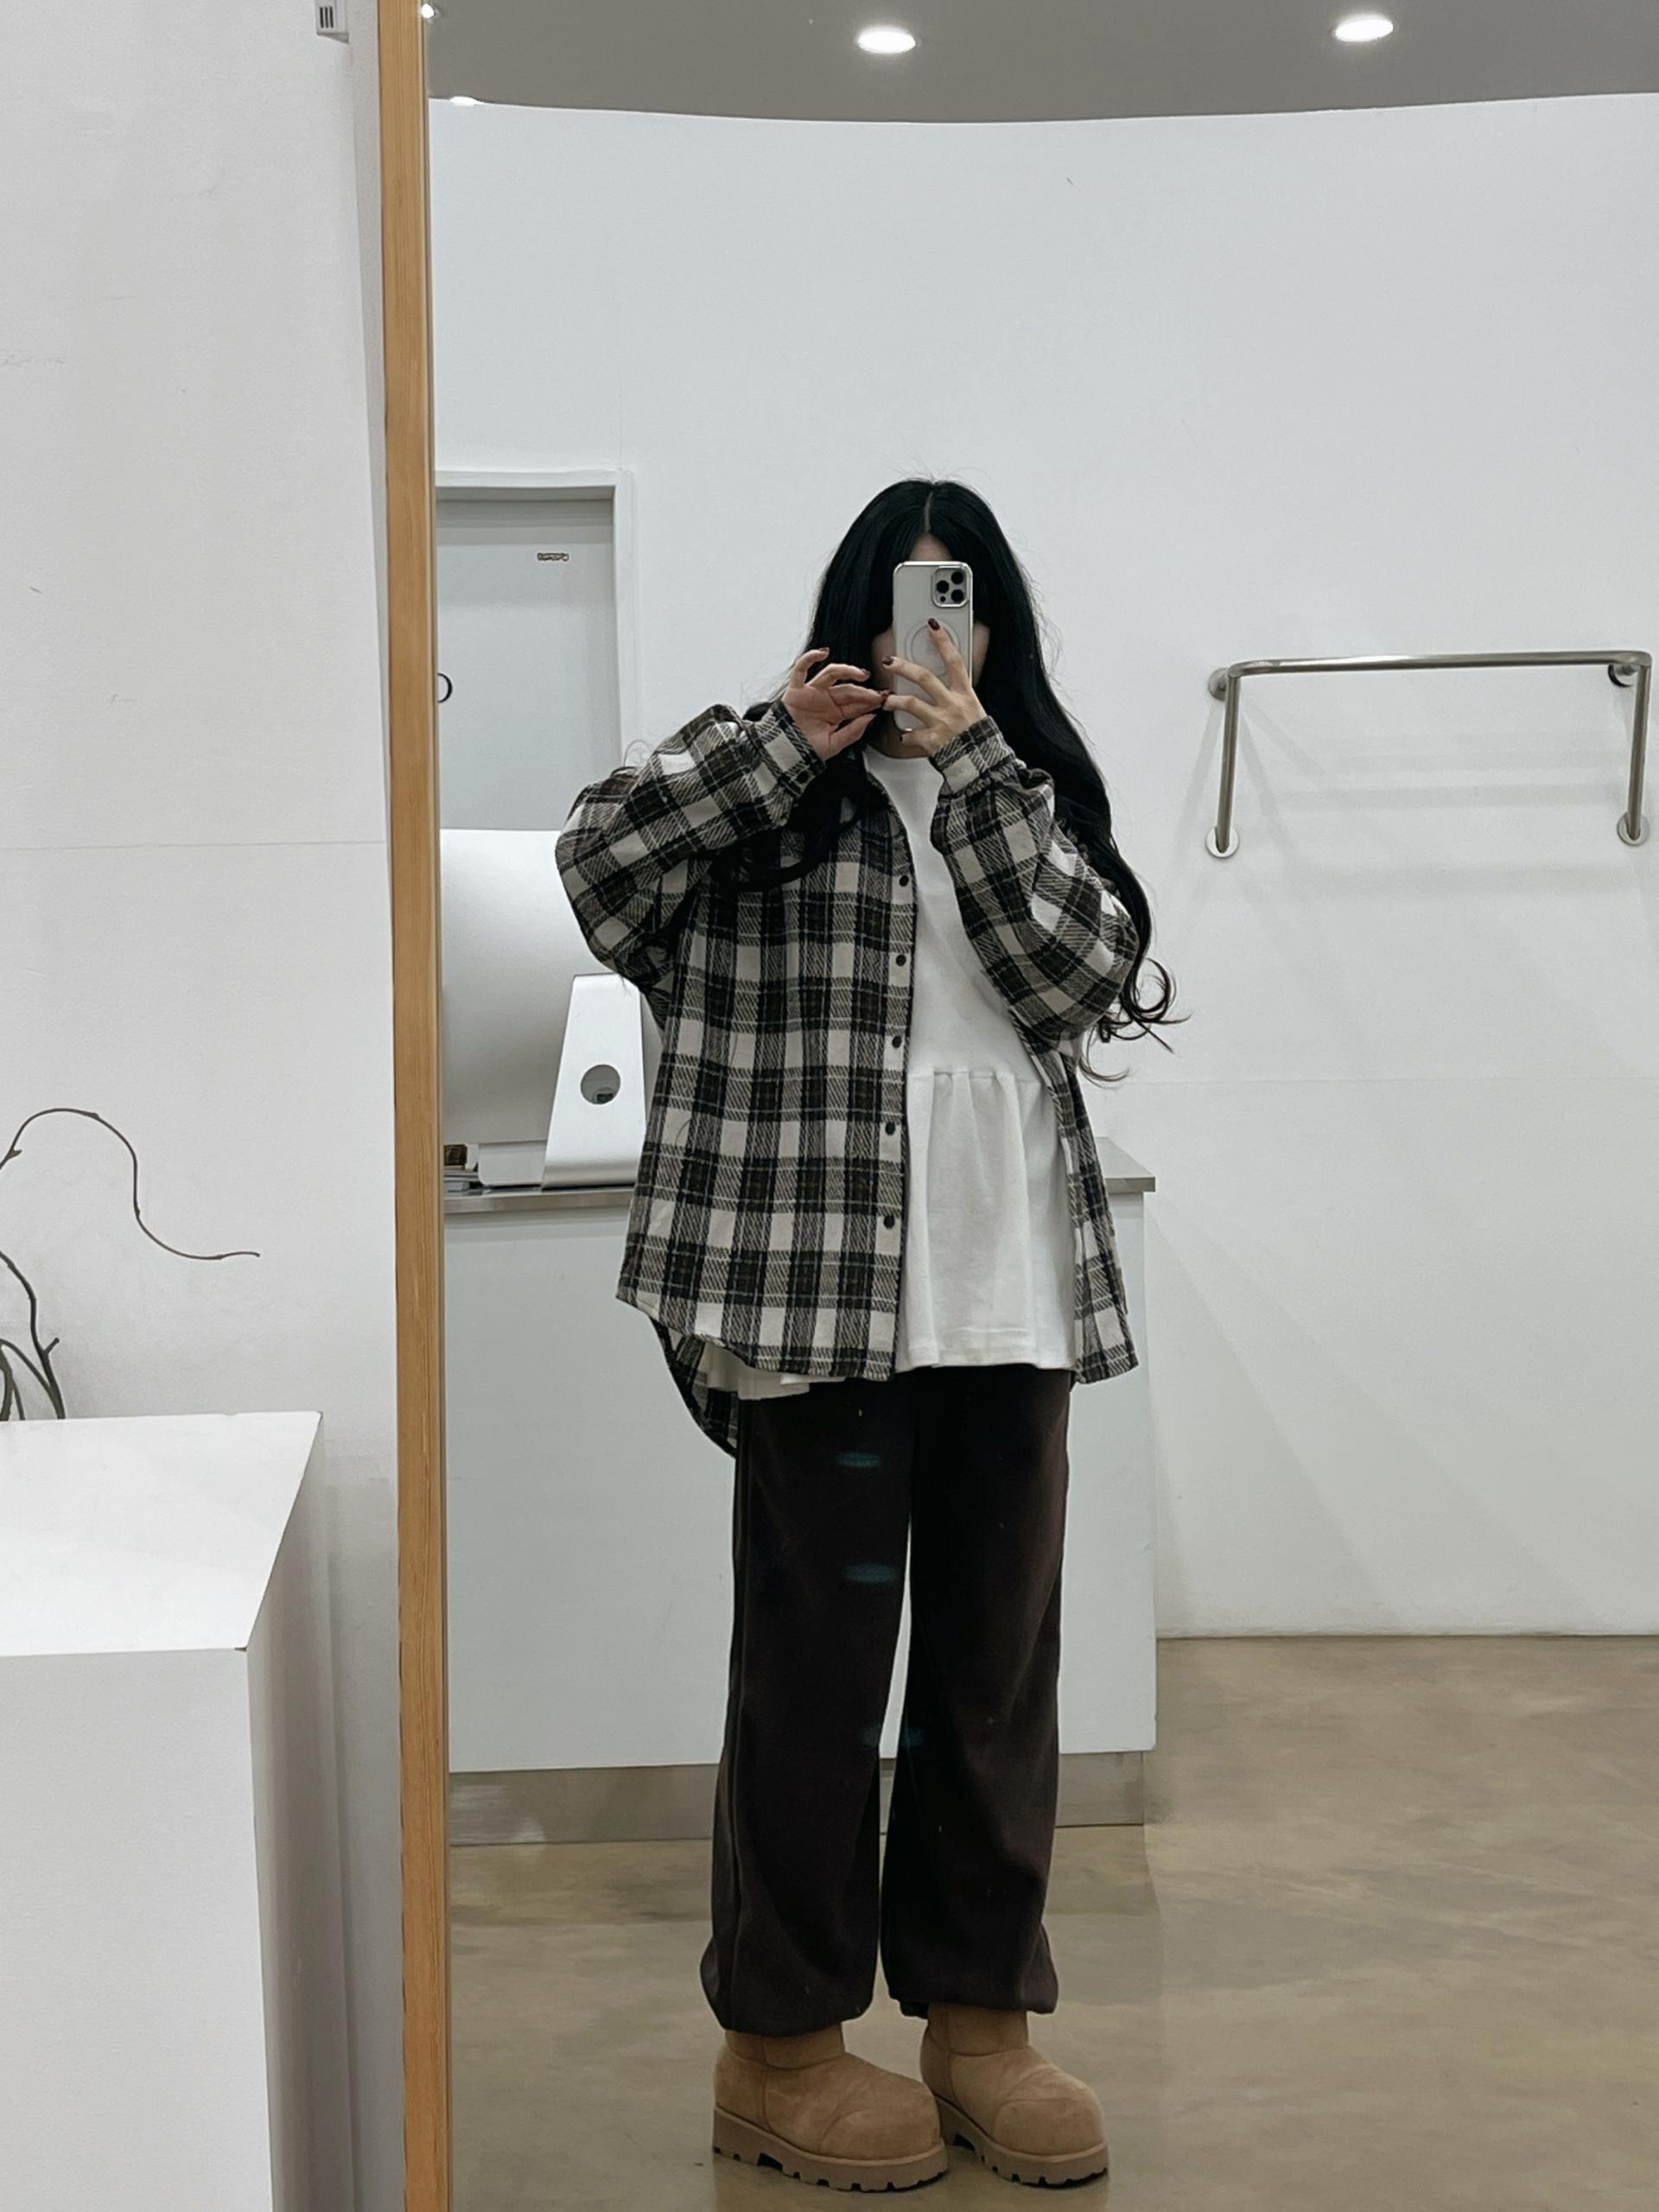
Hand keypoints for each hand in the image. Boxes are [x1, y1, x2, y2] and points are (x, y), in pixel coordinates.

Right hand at [781, 649, 887, 759]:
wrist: (784, 754)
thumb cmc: (805, 750)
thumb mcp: (835, 744)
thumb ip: (853, 732)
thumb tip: (871, 718)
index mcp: (836, 713)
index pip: (857, 703)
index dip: (871, 701)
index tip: (885, 699)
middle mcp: (826, 700)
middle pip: (849, 690)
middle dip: (864, 691)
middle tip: (878, 694)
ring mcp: (812, 692)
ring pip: (832, 674)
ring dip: (848, 671)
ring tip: (861, 674)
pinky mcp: (796, 689)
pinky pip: (801, 669)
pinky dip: (810, 658)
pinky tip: (823, 653)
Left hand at [881, 623, 985, 755]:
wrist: (981, 764)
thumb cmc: (977, 738)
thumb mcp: (974, 709)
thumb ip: (958, 695)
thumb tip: (948, 679)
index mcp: (966, 695)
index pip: (955, 661)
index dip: (943, 642)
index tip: (933, 626)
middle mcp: (953, 706)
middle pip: (925, 678)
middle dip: (904, 667)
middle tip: (890, 661)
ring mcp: (941, 723)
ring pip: (911, 703)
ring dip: (894, 700)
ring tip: (886, 700)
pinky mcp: (932, 741)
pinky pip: (911, 734)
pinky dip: (905, 734)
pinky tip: (904, 734)